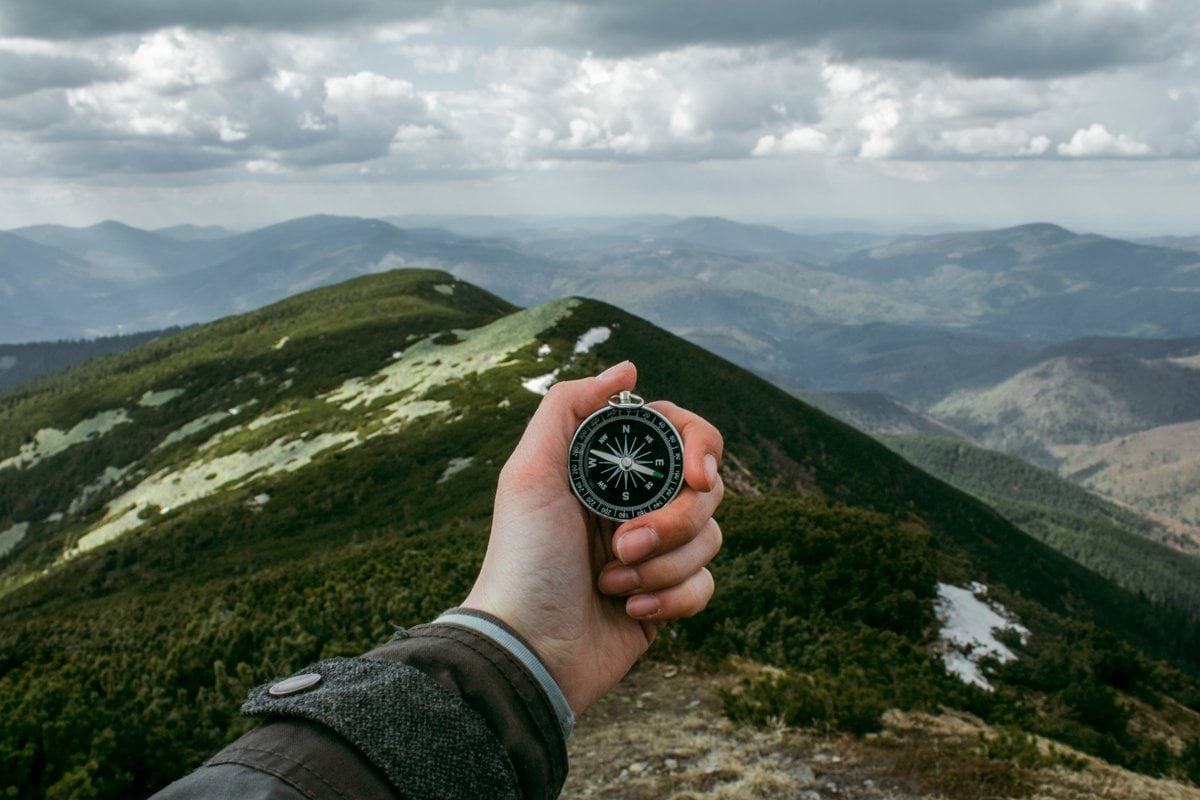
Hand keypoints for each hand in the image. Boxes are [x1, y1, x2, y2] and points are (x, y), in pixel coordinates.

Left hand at [462, 360, 724, 713]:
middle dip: (671, 522)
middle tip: (624, 544)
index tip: (696, 477)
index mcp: (610, 470)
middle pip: (706, 490)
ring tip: (612, 583)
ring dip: (662, 566)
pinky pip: (706, 585)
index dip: (700, 449)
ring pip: (710, 538)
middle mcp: (636, 504)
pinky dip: (672, 599)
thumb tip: (628, 368)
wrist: (528, 648)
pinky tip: (630, 611)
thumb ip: (570, 407)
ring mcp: (655, 552)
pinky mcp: (667, 598)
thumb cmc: (523, 559)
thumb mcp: (530, 473)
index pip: (682, 436)